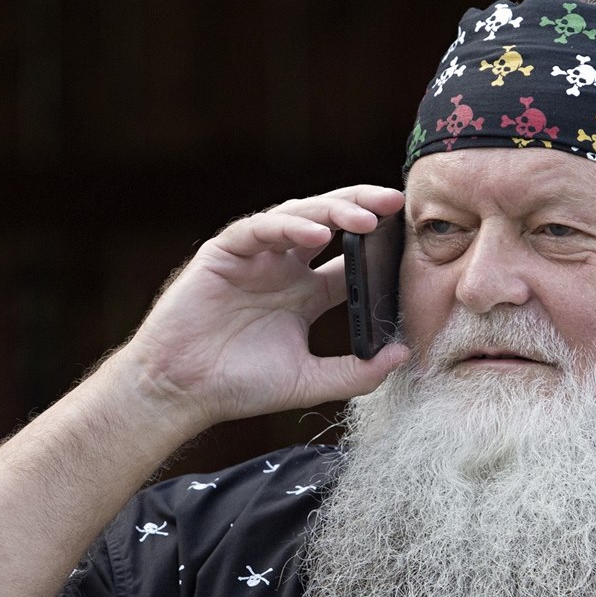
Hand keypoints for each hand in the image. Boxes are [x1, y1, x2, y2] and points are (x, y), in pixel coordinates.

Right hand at [118, 185, 410, 430]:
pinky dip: (288, 227)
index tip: (413, 238)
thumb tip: (402, 354)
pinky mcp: (224, 253)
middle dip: (363, 209)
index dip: (379, 245)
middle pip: (330, 224)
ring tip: (366, 218)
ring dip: (333, 211)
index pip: (349, 257)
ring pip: (299, 216)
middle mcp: (283, 268)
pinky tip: (316, 234)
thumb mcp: (310, 381)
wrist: (182, 392)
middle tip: (398, 204)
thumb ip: (357, 372)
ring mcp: (254, 257)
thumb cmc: (239, 386)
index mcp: (305, 293)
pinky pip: (260, 229)